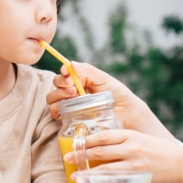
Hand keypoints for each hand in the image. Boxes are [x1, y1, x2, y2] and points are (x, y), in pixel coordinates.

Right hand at [46, 62, 168, 135]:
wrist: (128, 117)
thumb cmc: (120, 96)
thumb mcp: (105, 80)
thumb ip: (88, 71)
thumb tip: (71, 64)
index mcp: (83, 79)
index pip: (66, 72)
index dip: (64, 72)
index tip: (67, 74)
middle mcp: (75, 91)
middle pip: (57, 84)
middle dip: (61, 84)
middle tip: (73, 89)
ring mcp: (71, 105)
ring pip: (53, 98)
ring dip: (57, 96)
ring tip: (72, 97)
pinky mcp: (70, 119)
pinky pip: (56, 113)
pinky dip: (56, 111)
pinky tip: (65, 111)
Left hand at [64, 129, 182, 182]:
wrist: (180, 163)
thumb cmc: (160, 151)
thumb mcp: (142, 139)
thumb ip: (125, 141)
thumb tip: (103, 144)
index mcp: (131, 134)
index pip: (104, 135)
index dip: (88, 139)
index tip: (76, 142)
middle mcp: (130, 146)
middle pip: (100, 149)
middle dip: (80, 153)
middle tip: (66, 157)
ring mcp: (133, 161)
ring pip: (104, 164)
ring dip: (86, 168)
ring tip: (73, 172)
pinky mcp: (137, 174)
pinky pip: (114, 177)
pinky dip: (99, 179)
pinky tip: (90, 181)